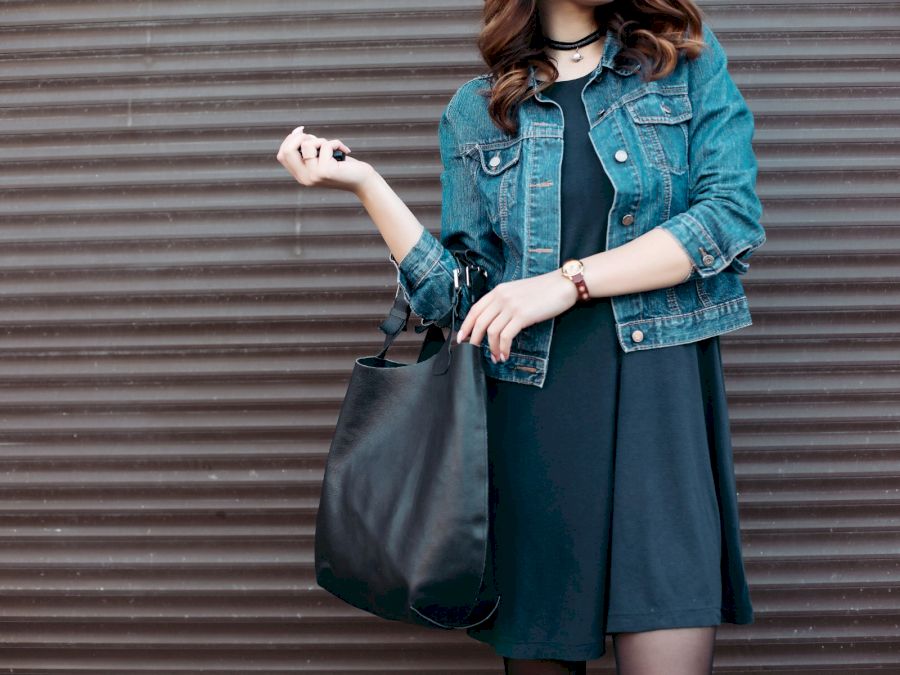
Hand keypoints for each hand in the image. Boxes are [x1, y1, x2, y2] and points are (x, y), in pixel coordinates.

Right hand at [275, 125, 374, 192]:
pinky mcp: (325, 171)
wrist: (363, 181)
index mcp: (300, 176)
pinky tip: (345, 152)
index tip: (303, 132)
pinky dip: (337, 143)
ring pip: (307, 144)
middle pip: (287, 150)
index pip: (282, 155)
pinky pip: (325, 146)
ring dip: (322, 140)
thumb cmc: (343, 166)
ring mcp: (314, 176)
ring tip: (333, 148)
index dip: (290, 140)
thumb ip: (308, 149)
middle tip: (318, 140)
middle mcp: (304, 178)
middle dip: (301, 137)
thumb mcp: (321, 157)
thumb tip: (296, 131)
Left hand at [456, 270, 578, 361]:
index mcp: (498, 290)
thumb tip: (494, 322)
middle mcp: (502, 297)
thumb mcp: (518, 291)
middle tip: (474, 351)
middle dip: (474, 340)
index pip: (475, 309)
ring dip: (492, 348)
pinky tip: (505, 355)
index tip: (461, 337)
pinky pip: (506, 336)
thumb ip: (504, 302)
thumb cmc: (544, 290)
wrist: (563, 284)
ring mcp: (511, 306)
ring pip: (492, 332)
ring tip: (496, 357)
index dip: (466, 325)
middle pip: (480, 322)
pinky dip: (503, 348)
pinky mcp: (523, 316)